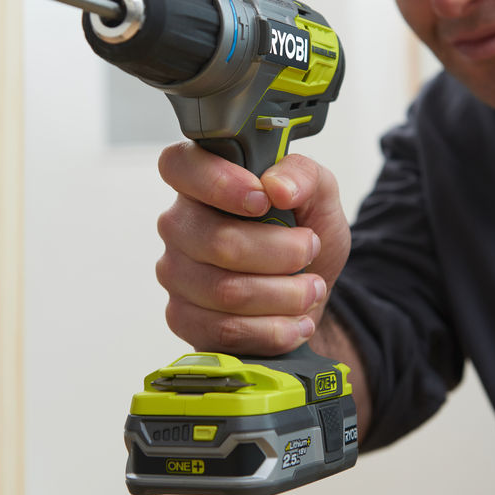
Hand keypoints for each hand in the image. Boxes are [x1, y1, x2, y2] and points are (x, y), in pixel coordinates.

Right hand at [156, 141, 350, 355]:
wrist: (304, 293)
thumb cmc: (301, 235)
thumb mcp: (319, 195)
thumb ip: (303, 174)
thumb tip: (278, 186)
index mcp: (201, 181)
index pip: (179, 165)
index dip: (218, 182)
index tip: (263, 200)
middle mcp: (179, 224)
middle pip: (217, 241)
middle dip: (280, 251)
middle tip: (310, 249)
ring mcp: (175, 272)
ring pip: (226, 290)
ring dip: (284, 294)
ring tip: (311, 289)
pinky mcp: (181, 317)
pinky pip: (223, 330)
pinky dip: (272, 330)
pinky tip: (295, 322)